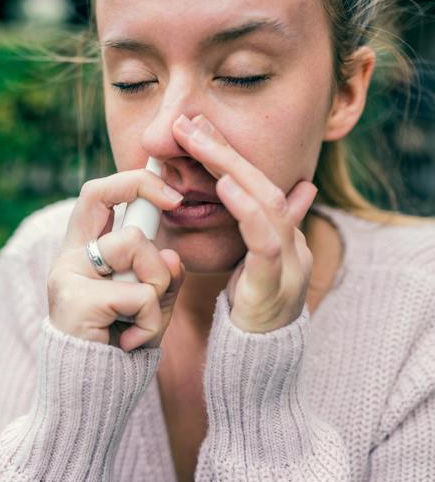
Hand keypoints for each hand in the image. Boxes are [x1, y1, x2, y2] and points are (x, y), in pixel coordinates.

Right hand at [48, 170, 185, 350]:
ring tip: (141, 321)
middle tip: (167, 246)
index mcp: (83, 252)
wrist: (90, 396)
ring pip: (135, 245)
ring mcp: (68, 276)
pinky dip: (150, 322)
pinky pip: (140, 294)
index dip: (133, 180)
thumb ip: (161, 276)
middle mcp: (69, 257)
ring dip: (157, 285)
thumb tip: (172, 256)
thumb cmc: (121, 346)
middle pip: (104, 196)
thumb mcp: (150, 304)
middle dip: (147, 206)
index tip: (172, 194)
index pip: (98, 195)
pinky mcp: (76, 301)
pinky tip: (132, 341)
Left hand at [172, 113, 317, 333]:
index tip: (195, 127)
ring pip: (268, 203)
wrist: (261, 359)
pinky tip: (225, 185)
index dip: (227, 153)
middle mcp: (291, 241)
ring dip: (233, 167)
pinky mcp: (276, 284)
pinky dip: (246, 209)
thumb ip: (255, 229)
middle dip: (225, 150)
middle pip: (263, 183)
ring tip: (200, 141)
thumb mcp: (251, 263)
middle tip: (189, 121)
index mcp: (282, 235)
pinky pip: (265, 240)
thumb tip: (281, 192)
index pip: (257, 184)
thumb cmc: (249, 311)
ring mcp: (289, 261)